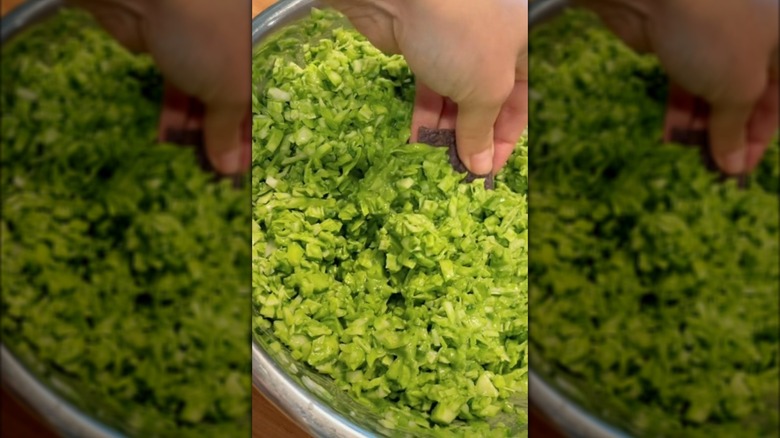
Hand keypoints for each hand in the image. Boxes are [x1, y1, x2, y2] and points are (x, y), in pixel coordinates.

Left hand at [69, 0, 249, 174]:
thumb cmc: (207, 37)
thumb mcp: (229, 89)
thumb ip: (228, 130)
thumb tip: (230, 169)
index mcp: (256, 52)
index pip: (261, 102)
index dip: (254, 136)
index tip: (246, 168)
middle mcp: (229, 51)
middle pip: (229, 102)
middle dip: (223, 137)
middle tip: (219, 173)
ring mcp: (195, 50)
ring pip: (199, 98)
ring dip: (197, 132)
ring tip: (197, 166)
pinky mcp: (162, 52)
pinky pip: (172, 92)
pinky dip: (173, 117)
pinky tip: (171, 143)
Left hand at [326, 0, 527, 174]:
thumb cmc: (462, 35)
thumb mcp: (485, 88)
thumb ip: (481, 130)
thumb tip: (482, 167)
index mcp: (519, 49)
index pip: (519, 105)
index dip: (504, 141)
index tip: (485, 173)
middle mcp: (489, 48)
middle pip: (484, 104)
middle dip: (471, 139)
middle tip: (456, 170)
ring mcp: (453, 48)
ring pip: (454, 99)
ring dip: (445, 132)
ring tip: (435, 161)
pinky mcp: (420, 49)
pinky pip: (427, 91)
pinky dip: (424, 117)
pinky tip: (417, 142)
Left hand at [578, 0, 778, 174]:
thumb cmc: (717, 34)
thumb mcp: (739, 87)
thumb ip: (735, 128)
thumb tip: (735, 165)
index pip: (779, 100)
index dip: (761, 138)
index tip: (739, 170)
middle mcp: (753, 38)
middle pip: (745, 95)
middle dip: (728, 133)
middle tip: (712, 167)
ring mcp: (712, 40)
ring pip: (712, 91)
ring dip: (702, 126)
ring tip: (691, 156)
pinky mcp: (677, 43)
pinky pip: (684, 83)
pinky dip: (680, 110)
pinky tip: (671, 136)